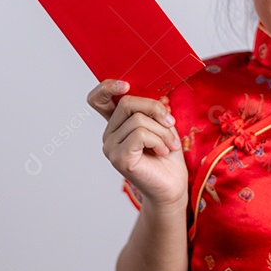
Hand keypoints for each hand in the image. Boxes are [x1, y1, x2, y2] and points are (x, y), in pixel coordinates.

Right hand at [87, 80, 186, 208]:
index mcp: (117, 124)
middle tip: (171, 124)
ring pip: (138, 120)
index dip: (107, 87)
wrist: (172, 185)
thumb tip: (157, 96)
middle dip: (156, 110)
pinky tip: (162, 152)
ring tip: (169, 145)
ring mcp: (111, 147)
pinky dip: (158, 140)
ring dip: (162, 131)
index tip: (126, 85)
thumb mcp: (163, 125)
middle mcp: (109, 134)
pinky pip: (140, 134)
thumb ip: (153, 110)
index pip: (98, 99)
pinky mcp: (119, 158)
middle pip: (127, 103)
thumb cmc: (167, 155)